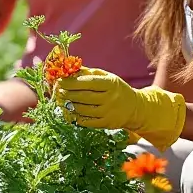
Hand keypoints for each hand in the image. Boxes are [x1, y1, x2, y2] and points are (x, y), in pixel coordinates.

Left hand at [54, 67, 185, 149]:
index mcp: (110, 84)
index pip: (87, 82)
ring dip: (69, 105)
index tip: (59, 80)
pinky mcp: (106, 124)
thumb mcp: (107, 77)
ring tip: (61, 100)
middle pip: (83, 96)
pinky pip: (86, 121)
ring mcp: (108, 113)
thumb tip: (68, 69)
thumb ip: (88, 73)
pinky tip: (69, 112)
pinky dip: (75, 116)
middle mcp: (110, 98)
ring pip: (82, 109)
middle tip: (57, 90)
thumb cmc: (116, 89)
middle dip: (67, 93)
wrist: (135, 108)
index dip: (71, 82)